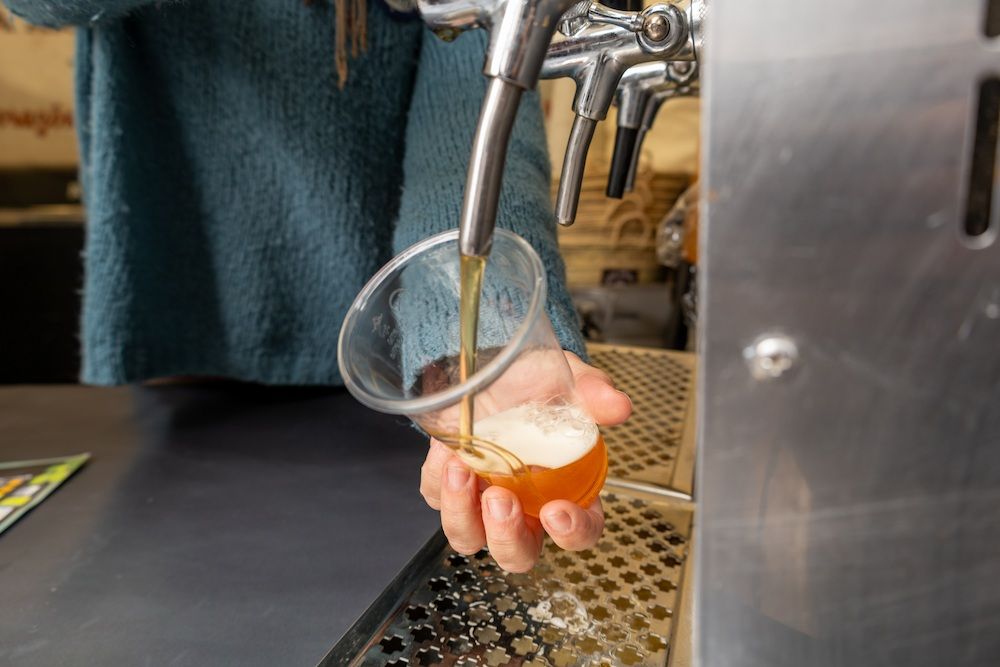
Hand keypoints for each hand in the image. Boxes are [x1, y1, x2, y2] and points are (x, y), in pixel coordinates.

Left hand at [419, 351, 631, 571]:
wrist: (489, 364)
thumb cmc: (535, 381)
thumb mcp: (567, 380)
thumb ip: (592, 393)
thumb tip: (617, 405)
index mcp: (566, 489)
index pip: (581, 532)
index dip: (573, 533)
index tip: (558, 512)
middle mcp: (525, 505)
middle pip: (517, 553)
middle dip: (507, 535)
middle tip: (501, 498)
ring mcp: (482, 499)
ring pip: (468, 537)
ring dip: (462, 513)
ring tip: (461, 470)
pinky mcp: (448, 485)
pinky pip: (436, 498)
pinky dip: (438, 481)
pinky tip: (446, 450)